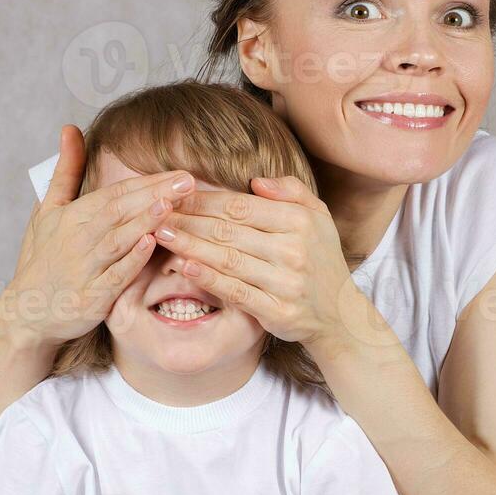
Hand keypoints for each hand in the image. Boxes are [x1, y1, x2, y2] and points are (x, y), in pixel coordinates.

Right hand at [0, 124, 195, 349]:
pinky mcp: (90, 298)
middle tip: (189, 180)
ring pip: (117, 240)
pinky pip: (113, 277)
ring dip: (144, 221)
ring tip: (171, 203)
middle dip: (155, 194)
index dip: (147, 182)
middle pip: (119, 211)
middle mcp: (77, 239)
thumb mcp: (48, 211)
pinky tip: (151, 244)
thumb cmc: (43, 258)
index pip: (115, 194)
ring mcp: (83, 269)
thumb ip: (65, 171)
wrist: (26, 312)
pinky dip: (131, 261)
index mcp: (71, 217)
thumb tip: (71, 129)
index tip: (179, 171)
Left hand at [152, 175, 360, 348]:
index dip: (204, 199)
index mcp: (300, 221)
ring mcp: (286, 282)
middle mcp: (294, 250)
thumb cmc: (321, 259)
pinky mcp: (277, 311)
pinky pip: (236, 291)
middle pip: (229, 231)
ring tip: (161, 235)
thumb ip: (291, 190)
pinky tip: (184, 267)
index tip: (175, 195)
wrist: (339, 314)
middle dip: (188, 220)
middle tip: (156, 213)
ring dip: (190, 246)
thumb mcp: (318, 216)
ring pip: (227, 260)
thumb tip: (255, 180)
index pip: (241, 206)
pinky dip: (208, 279)